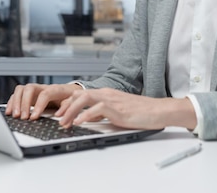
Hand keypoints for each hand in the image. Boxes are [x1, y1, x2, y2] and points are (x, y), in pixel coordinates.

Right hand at [5, 83, 81, 119]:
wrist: (69, 91)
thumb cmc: (70, 97)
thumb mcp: (73, 103)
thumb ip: (69, 110)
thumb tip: (63, 121)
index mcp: (55, 89)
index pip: (45, 94)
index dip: (39, 105)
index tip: (34, 118)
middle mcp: (42, 87)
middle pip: (30, 88)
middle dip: (24, 103)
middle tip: (23, 117)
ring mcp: (34, 90)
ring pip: (21, 90)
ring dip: (16, 102)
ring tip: (15, 116)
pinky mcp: (28, 95)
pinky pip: (16, 94)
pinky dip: (11, 102)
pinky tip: (9, 112)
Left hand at [55, 88, 196, 129]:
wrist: (158, 110)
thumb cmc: (141, 112)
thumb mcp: (117, 111)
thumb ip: (103, 112)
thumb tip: (88, 119)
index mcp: (106, 94)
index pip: (81, 94)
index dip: (68, 103)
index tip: (60, 114)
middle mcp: (107, 94)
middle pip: (79, 94)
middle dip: (65, 106)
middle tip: (58, 119)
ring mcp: (112, 99)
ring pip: (85, 98)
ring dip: (72, 110)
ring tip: (65, 122)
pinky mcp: (118, 108)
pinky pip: (97, 108)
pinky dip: (86, 115)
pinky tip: (79, 122)